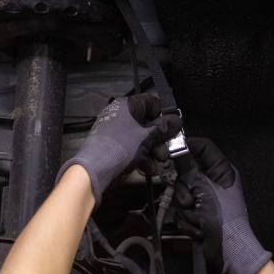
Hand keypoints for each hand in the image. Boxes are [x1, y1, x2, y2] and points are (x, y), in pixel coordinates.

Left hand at [58, 94, 181, 205]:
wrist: (95, 169)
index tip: (171, 130)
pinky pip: (132, 149)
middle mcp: (121, 116)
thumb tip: (178, 120)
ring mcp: (116, 132)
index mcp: (128, 106)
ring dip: (152, 153)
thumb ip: (165, 128)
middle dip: (159, 141)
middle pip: (148, 124)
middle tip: (164, 153)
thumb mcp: (148, 137)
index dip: (164, 116)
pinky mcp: (113, 147)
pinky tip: (146, 169)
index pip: (152, 103)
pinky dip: (141, 158)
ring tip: (156, 165)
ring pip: (141, 139)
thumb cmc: (122, 147)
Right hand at [175, 138, 270, 273]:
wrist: (228, 250)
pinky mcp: (199, 215)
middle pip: (186, 173)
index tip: (168, 151)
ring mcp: (206, 199)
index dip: (186, 146)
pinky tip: (198, 229)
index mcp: (222, 170)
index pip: (203, 147)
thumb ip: (188, 167)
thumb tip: (175, 147)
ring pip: (182, 194)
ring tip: (197, 219)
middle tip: (190, 200)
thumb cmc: (222, 215)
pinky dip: (188, 222)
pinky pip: (183, 212)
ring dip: (186, 209)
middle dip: (184, 190)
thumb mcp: (204, 188)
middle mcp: (214, 181)